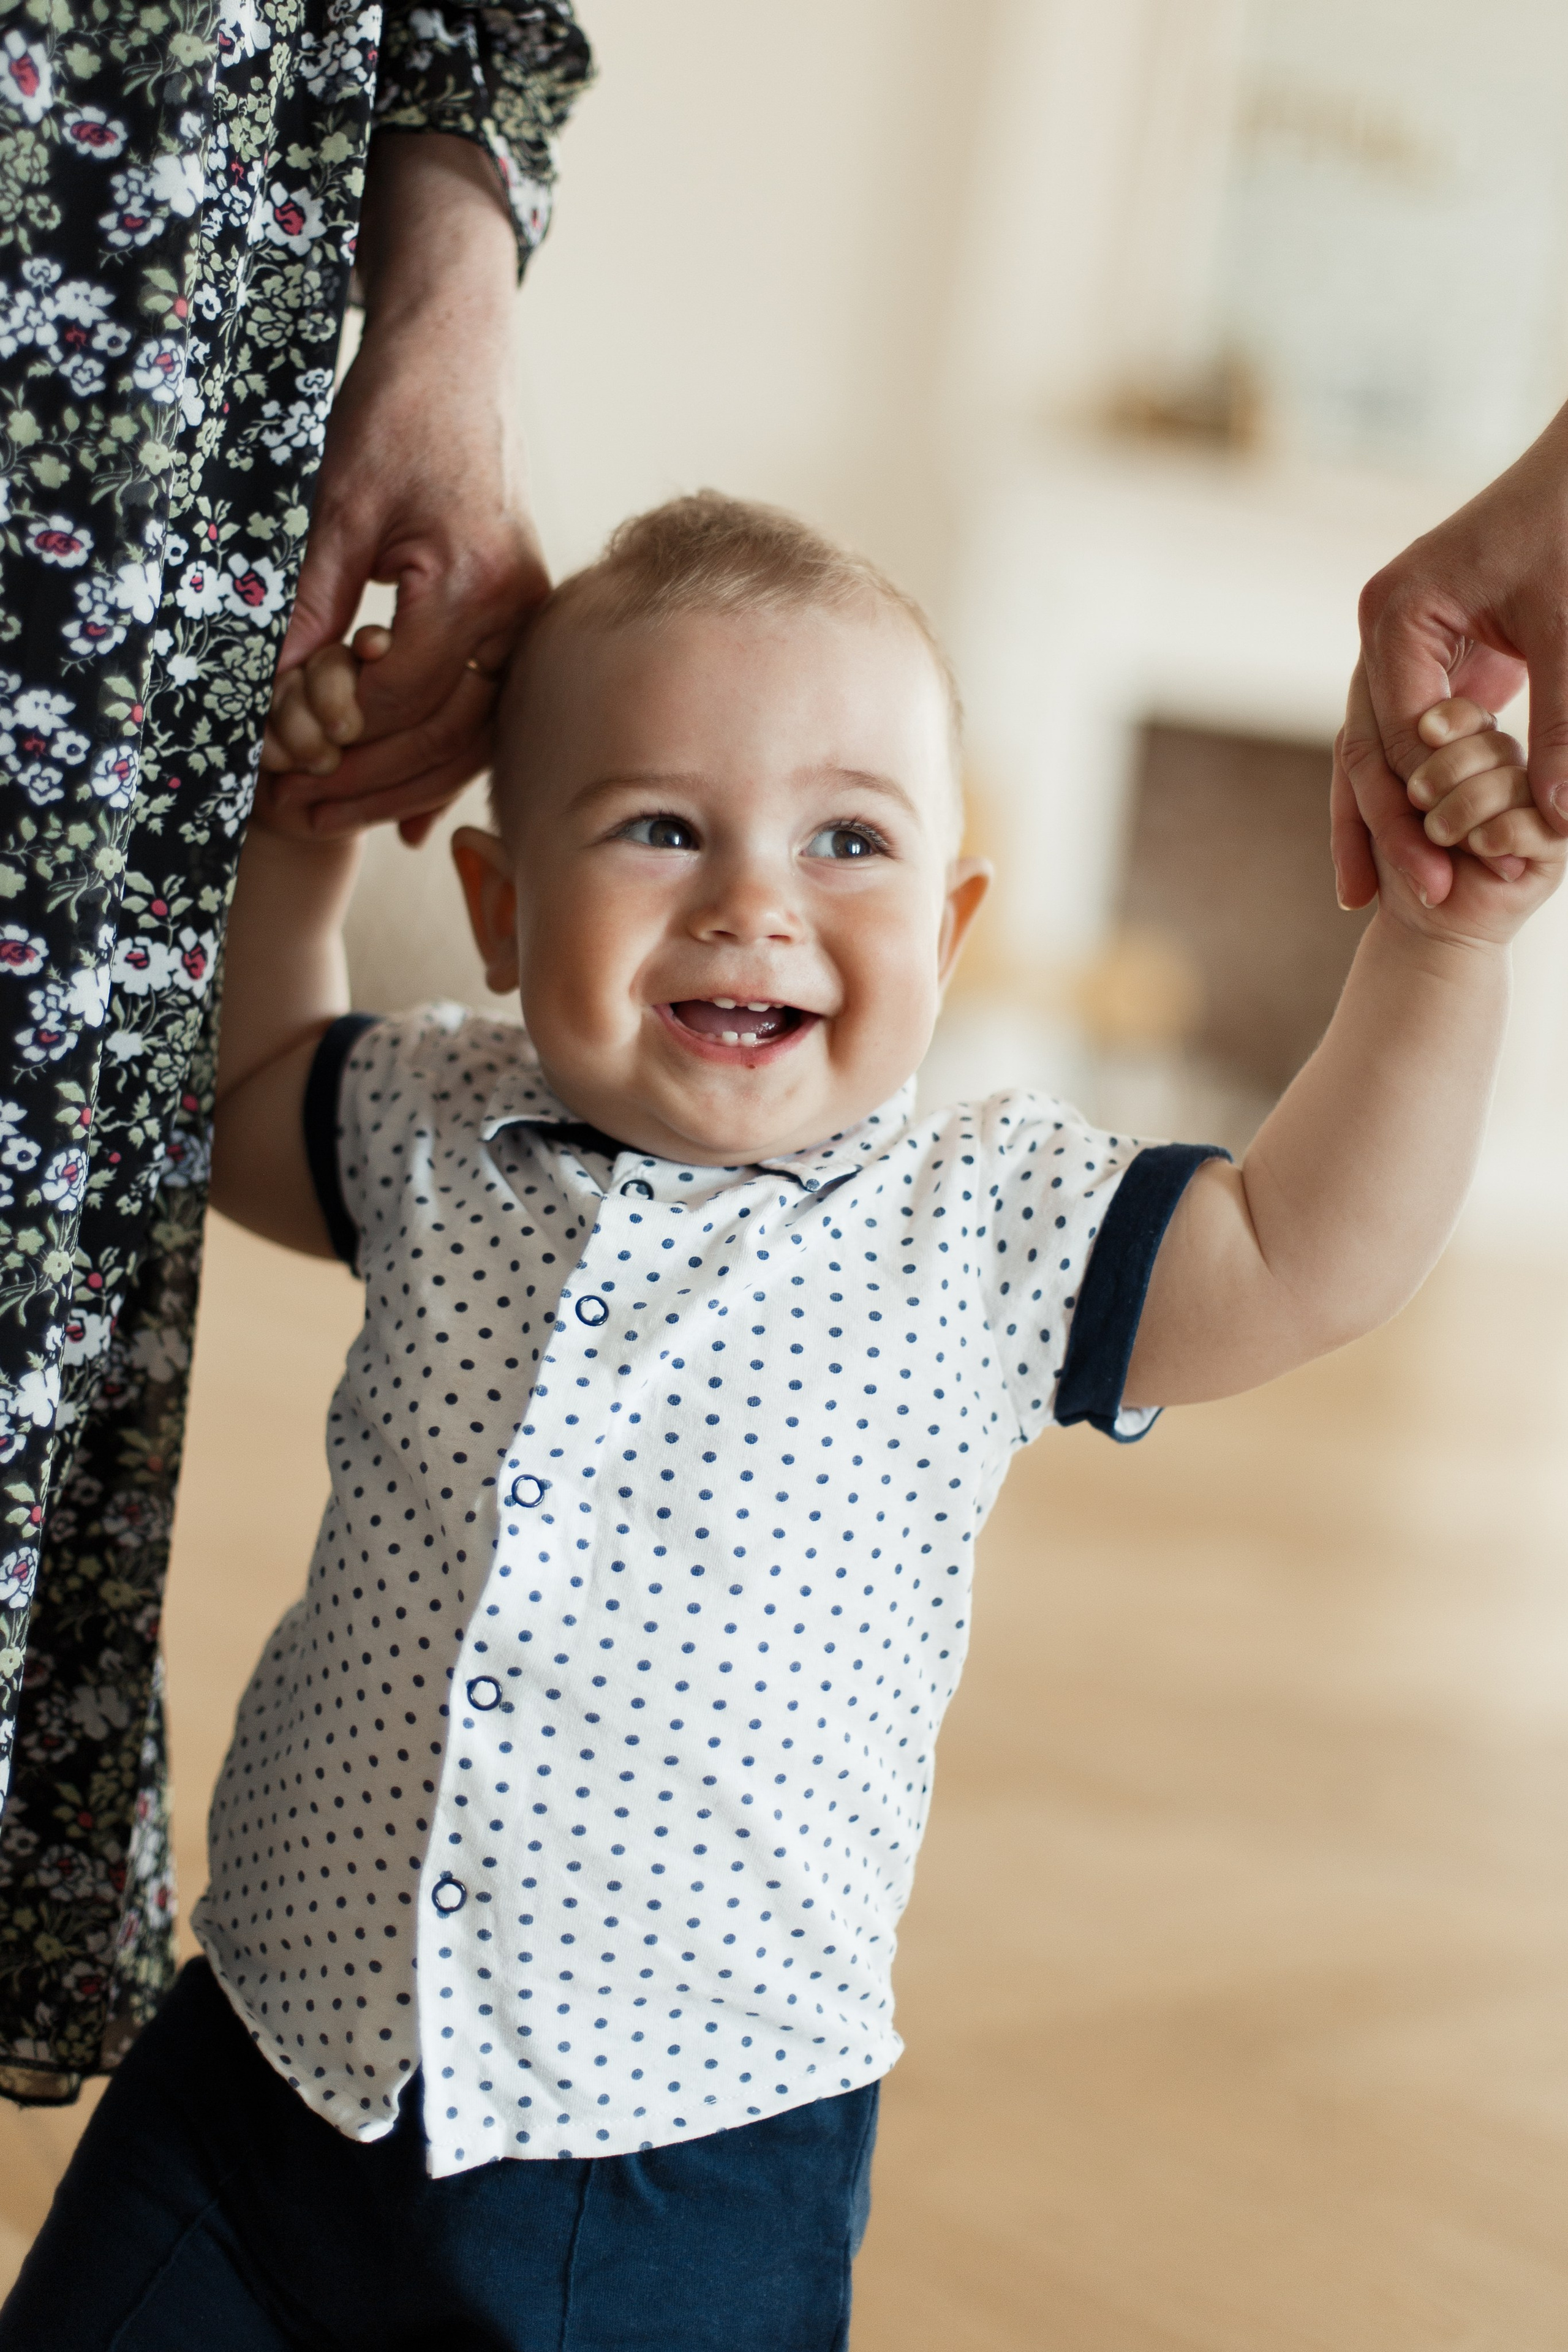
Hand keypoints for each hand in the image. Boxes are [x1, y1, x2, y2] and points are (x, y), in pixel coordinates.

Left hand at [265, 132, 548, 847]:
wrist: (457, 356)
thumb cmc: (399, 412)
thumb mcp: (336, 505)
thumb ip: (309, 607)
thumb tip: (272, 697)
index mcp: (478, 583)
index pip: (403, 695)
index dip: (332, 729)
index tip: (273, 749)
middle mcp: (520, 613)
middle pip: (447, 736)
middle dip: (365, 781)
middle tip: (291, 810)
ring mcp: (528, 622)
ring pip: (470, 739)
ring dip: (398, 787)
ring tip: (327, 816)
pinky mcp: (518, 624)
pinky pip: (482, 715)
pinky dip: (436, 766)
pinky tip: (401, 820)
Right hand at [1335, 402, 1567, 906]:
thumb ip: (1565, 720)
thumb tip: (1561, 818)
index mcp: (1399, 610)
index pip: (1397, 730)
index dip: (1420, 806)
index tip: (1451, 868)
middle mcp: (1379, 630)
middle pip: (1364, 748)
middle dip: (1383, 829)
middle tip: (1407, 899)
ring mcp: (1391, 645)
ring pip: (1366, 750)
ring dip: (1371, 822)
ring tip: (1367, 898)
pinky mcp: (1419, 659)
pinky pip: (1393, 738)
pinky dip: (1396, 791)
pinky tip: (1394, 848)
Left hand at [1374, 696, 1565, 949]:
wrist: (1421, 926)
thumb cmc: (1398, 861)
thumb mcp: (1377, 803)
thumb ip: (1385, 762)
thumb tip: (1420, 727)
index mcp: (1475, 749)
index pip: (1469, 715)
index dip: (1448, 720)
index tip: (1425, 731)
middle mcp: (1513, 771)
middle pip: (1491, 743)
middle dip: (1446, 771)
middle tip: (1418, 800)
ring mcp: (1540, 804)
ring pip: (1514, 778)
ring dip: (1466, 806)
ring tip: (1437, 834)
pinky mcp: (1556, 842)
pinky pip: (1535, 821)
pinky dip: (1498, 833)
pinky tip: (1478, 846)